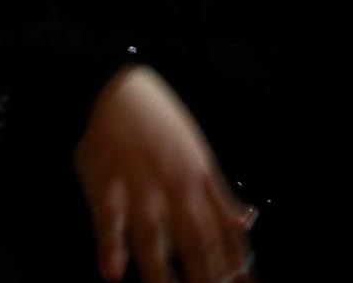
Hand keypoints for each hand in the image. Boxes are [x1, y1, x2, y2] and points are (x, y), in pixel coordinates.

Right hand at [73, 66, 254, 282]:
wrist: (117, 88)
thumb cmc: (160, 125)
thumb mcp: (199, 155)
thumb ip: (221, 195)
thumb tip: (247, 221)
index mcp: (198, 180)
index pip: (222, 231)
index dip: (235, 263)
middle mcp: (173, 189)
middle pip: (195, 240)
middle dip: (207, 274)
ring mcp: (139, 190)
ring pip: (153, 237)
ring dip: (162, 272)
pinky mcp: (105, 189)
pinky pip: (107, 221)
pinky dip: (110, 246)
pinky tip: (112, 271)